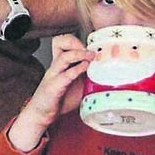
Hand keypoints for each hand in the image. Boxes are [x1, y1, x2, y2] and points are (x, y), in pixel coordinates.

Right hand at [8, 35, 91, 151]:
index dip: (76, 41)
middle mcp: (56, 66)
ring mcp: (54, 75)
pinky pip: (66, 75)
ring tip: (92, 56)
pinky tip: (86, 68)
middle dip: (75, 41)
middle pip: (59, 42)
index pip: (63, 42)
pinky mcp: (55, 87)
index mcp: (61, 64)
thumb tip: (111, 75)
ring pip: (64, 56)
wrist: (42, 113)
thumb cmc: (60, 99)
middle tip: (90, 48)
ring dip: (80, 54)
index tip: (92, 46)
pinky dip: (78, 69)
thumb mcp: (78, 85)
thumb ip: (90, 77)